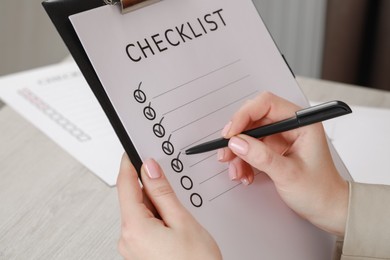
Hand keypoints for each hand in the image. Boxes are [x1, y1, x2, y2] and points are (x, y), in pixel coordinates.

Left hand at [117, 154, 221, 259]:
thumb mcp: (182, 221)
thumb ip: (162, 193)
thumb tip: (150, 169)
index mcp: (135, 229)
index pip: (125, 186)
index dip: (129, 165)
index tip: (131, 151)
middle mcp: (128, 240)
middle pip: (133, 200)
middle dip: (149, 189)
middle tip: (169, 184)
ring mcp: (132, 248)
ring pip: (139, 213)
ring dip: (155, 206)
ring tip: (177, 216)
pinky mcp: (140, 252)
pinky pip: (143, 226)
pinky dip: (155, 219)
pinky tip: (172, 224)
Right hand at [218, 92, 348, 235]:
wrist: (327, 209)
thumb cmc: (320, 191)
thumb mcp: (288, 174)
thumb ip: (261, 156)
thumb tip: (236, 142)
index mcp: (301, 123)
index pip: (267, 104)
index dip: (244, 115)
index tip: (231, 133)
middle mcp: (290, 126)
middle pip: (254, 118)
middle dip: (238, 136)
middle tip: (226, 152)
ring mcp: (281, 137)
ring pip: (249, 135)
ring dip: (238, 152)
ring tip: (236, 171)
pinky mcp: (274, 149)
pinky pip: (251, 148)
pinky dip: (243, 161)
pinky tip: (244, 174)